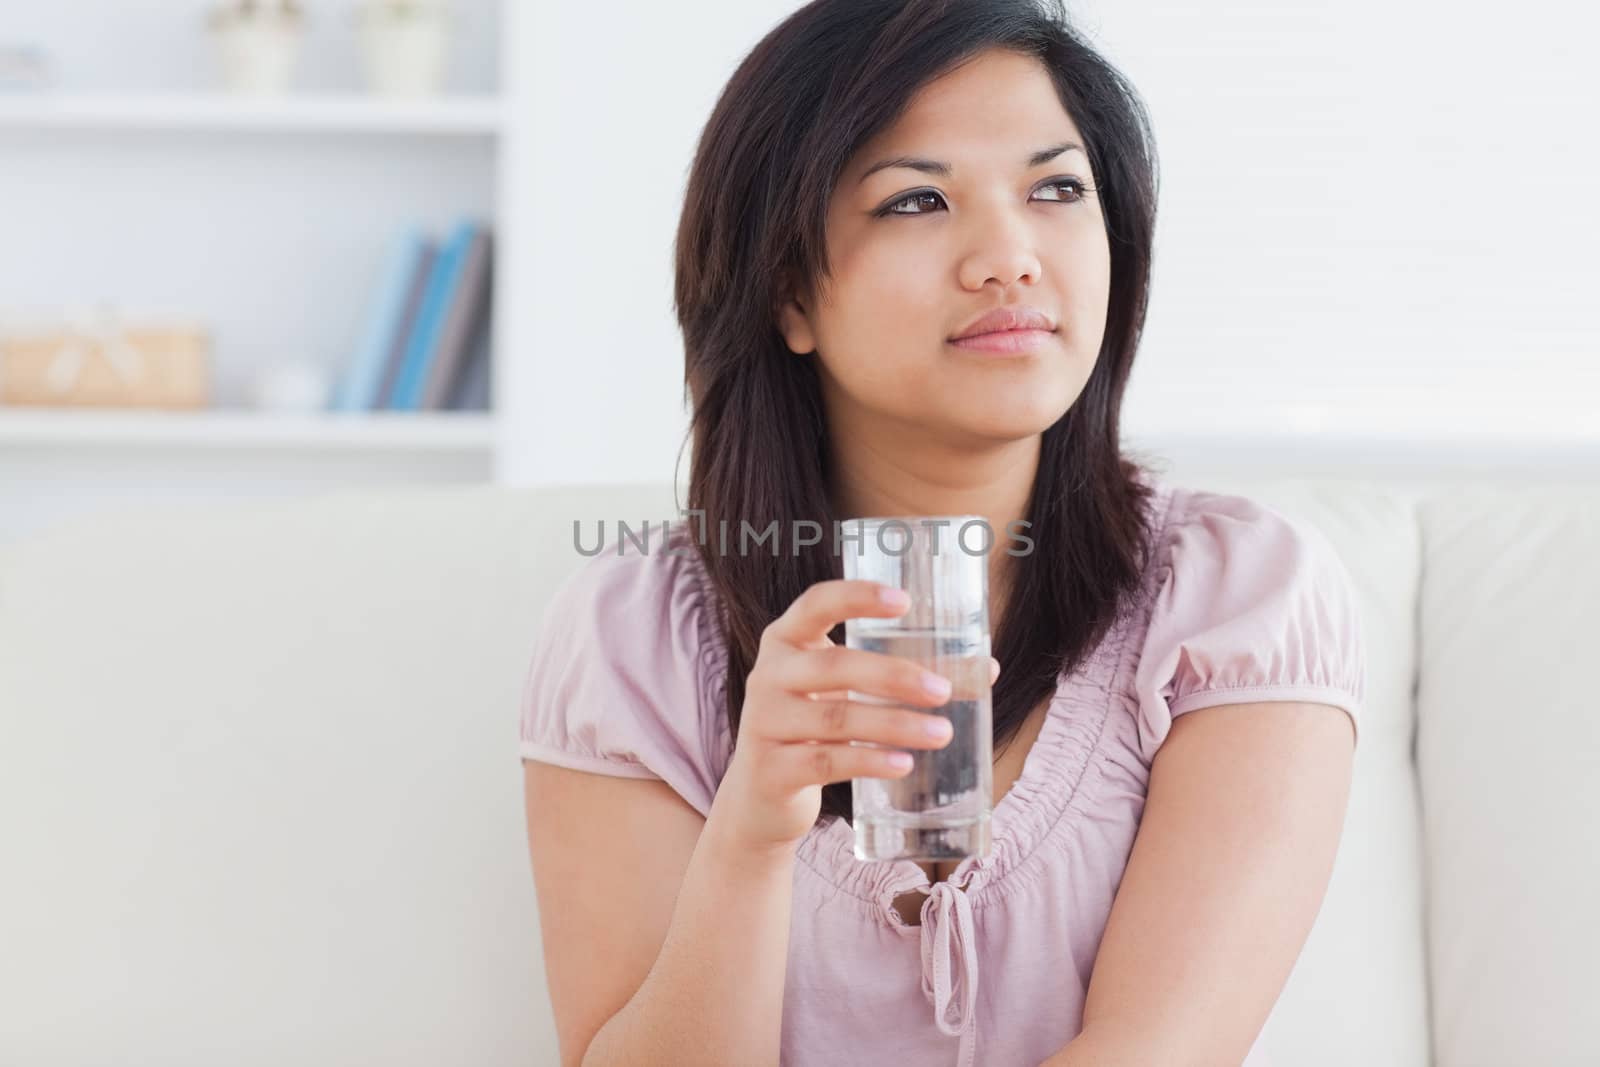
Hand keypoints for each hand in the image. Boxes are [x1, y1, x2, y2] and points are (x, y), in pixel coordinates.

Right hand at [705, 578, 997, 855]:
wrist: (760, 796)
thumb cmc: (815, 729)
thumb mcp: (844, 693)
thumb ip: (901, 677)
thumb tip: (986, 669)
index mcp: (787, 641)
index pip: (816, 604)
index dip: (857, 597)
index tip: (905, 601)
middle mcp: (769, 675)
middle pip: (836, 665)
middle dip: (894, 676)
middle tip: (942, 689)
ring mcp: (764, 723)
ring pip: (837, 718)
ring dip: (895, 724)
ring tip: (941, 732)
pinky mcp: (771, 769)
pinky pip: (826, 761)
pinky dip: (870, 760)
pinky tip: (903, 763)